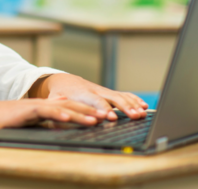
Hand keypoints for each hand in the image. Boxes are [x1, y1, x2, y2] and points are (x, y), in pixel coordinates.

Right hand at [0, 96, 104, 133]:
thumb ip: (47, 118)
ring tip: (96, 119)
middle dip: (91, 111)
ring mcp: (35, 106)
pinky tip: (69, 117)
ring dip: (80, 113)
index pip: (71, 108)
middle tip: (109, 117)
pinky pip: (45, 111)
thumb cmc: (5, 121)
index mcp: (45, 108)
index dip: (88, 112)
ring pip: (62, 107)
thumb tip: (64, 114)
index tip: (105, 118)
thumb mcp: (30, 121)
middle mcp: (43, 104)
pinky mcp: (26, 110)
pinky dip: (58, 113)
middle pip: (72, 106)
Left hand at [31, 74, 147, 120]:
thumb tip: (60, 115)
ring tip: (143, 113)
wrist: (62, 81)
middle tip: (135, 116)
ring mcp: (103, 90)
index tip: (111, 117)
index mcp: (82, 93)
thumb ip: (57, 106)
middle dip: (124, 107)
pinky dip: (134, 99)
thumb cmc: (57, 94)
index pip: (96, 101)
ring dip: (132, 104)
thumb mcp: (53, 99)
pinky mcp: (108, 92)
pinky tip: (144, 106)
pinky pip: (123, 94)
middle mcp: (95, 90)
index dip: (104, 109)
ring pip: (120, 95)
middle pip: (113, 98)